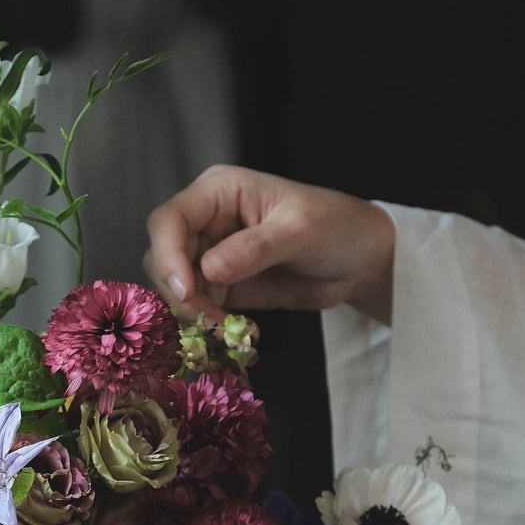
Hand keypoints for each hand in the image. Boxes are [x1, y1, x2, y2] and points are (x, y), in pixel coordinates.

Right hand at [144, 164, 395, 324]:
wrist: (361, 260)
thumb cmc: (336, 226)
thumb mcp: (299, 230)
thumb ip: (254, 248)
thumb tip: (208, 270)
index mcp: (218, 192)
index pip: (169, 220)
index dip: (167, 255)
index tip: (184, 291)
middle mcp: (206, 222)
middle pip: (163, 258)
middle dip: (179, 292)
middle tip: (210, 320)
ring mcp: (212, 256)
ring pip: (176, 289)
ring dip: (194, 315)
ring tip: (229, 330)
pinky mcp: (223, 287)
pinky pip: (199, 309)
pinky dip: (211, 326)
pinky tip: (240, 332)